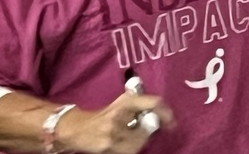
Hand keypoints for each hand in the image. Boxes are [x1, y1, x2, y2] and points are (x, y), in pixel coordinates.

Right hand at [57, 92, 174, 153]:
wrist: (76, 128)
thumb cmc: (103, 115)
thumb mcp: (121, 103)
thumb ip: (140, 105)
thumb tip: (162, 115)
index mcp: (126, 101)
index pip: (153, 102)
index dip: (166, 113)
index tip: (172, 123)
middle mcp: (120, 114)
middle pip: (148, 128)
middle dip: (150, 133)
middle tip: (146, 133)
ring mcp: (113, 132)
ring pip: (139, 143)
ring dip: (140, 143)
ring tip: (130, 139)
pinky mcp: (107, 146)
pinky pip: (128, 151)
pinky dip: (130, 150)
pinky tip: (124, 145)